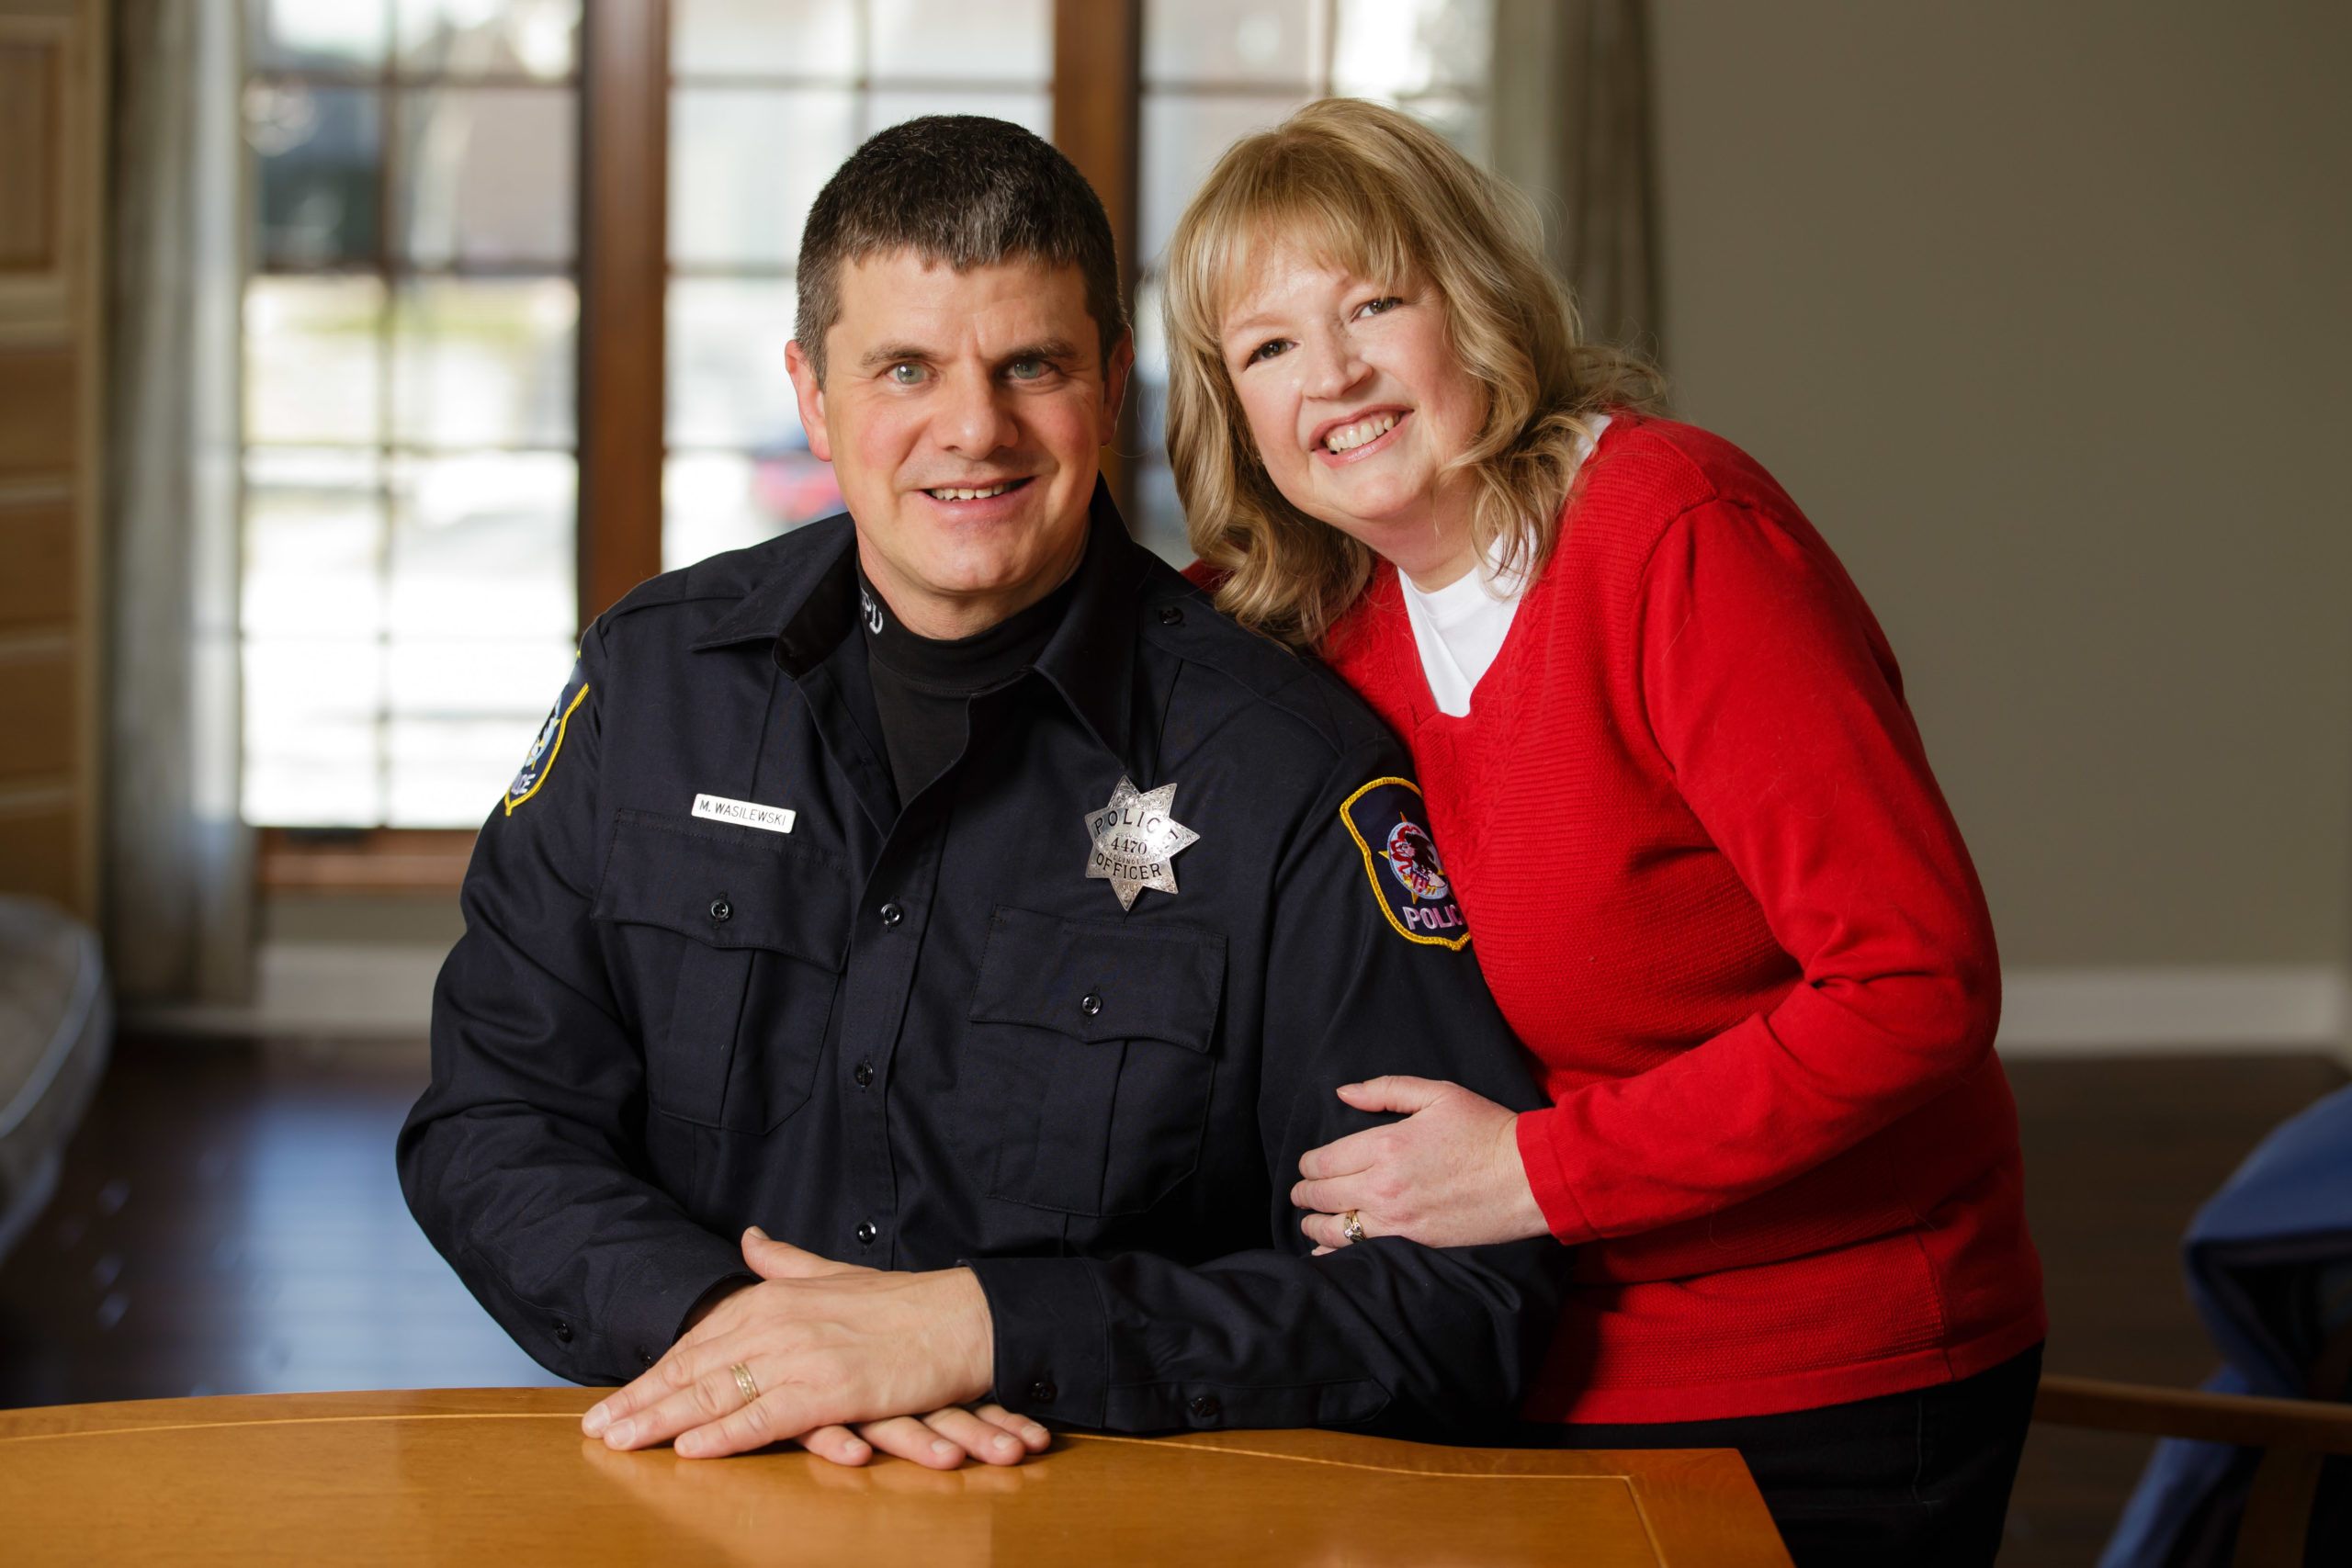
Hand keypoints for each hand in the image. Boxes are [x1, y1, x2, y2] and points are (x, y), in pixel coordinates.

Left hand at [582, 1228, 1046, 1464]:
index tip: (614, 1401)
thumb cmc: (903, 1304)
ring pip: (716, 1394)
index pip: (698, 1341)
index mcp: (776, 1297)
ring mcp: (802, 1356)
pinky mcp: (830, 1390)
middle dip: (639, 1401)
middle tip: (594, 1431)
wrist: (963, 1318)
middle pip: (693, 1368)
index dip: (652, 1374)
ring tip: (619, 1442)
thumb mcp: (834, 1274)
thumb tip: (750, 1238)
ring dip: (661, 1421)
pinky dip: (723, 1435)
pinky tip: (688, 1449)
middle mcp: (779, 1323)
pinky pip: (765, 1417)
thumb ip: (784, 1261)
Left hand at [1291, 1077, 1549, 1249]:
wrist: (1529, 1176)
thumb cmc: (1486, 1129)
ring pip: (1335, 1227)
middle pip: (1323, 1194)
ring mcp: (1398, 1217)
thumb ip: (1385, 1090)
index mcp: (1386, 1144)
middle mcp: (1383, 1184)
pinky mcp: (1413, 1241)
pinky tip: (1324, 1251)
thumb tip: (1344, 1093)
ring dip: (1313, 1223)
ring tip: (1307, 1220)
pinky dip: (1336, 1252)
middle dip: (1305, 1193)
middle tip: (1300, 1192)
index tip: (1306, 1165)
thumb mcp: (1438, 1094)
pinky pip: (1361, 1250)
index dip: (1308, 1164)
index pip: (1325, 1160)